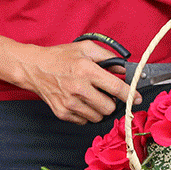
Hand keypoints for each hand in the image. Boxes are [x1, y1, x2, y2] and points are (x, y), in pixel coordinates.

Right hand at [16, 40, 136, 123]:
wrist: (33, 68)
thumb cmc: (59, 57)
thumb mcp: (85, 48)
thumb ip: (109, 57)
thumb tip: (126, 70)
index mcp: (86, 70)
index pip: (116, 88)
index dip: (131, 94)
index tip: (137, 98)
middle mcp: (78, 88)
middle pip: (109, 107)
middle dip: (112, 102)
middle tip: (106, 94)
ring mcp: (69, 103)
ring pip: (98, 117)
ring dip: (99, 109)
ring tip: (91, 97)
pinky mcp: (62, 112)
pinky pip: (84, 121)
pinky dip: (86, 113)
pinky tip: (80, 101)